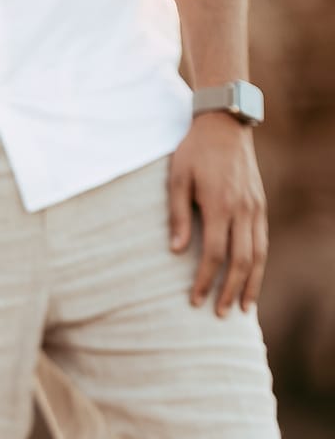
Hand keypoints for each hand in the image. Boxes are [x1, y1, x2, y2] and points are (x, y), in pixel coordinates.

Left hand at [168, 113, 267, 316]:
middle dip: (230, 291)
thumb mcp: (176, 179)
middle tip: (220, 315)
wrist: (225, 122)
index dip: (205, 280)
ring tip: (242, 309)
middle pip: (241, 261)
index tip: (195, 301)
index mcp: (220, 205)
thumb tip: (176, 251)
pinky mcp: (260, 205)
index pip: (214, 254)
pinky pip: (263, 241)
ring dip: (251, 284)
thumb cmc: (194, 151)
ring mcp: (255, 207)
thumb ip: (177, 215)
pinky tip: (252, 281)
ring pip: (259, 254)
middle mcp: (242, 209)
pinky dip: (259, 265)